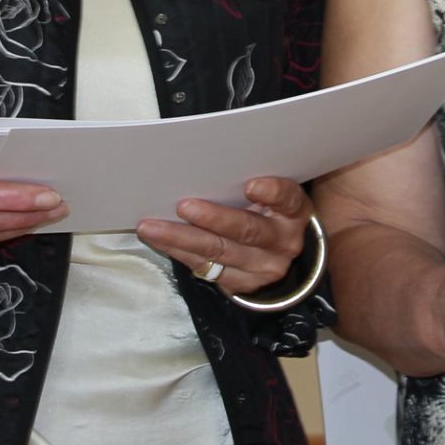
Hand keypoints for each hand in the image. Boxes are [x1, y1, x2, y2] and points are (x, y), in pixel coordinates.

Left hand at [136, 176, 311, 297]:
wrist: (278, 253)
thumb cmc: (268, 209)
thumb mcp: (272, 194)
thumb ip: (249, 180)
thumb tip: (203, 160)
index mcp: (293, 212)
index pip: (288, 199)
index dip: (272, 192)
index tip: (250, 184)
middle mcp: (282, 242)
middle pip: (247, 230)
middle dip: (213, 219)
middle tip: (183, 206)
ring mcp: (262, 268)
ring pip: (218, 252)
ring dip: (181, 239)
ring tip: (151, 227)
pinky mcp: (241, 284)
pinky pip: (205, 269)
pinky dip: (179, 252)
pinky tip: (158, 240)